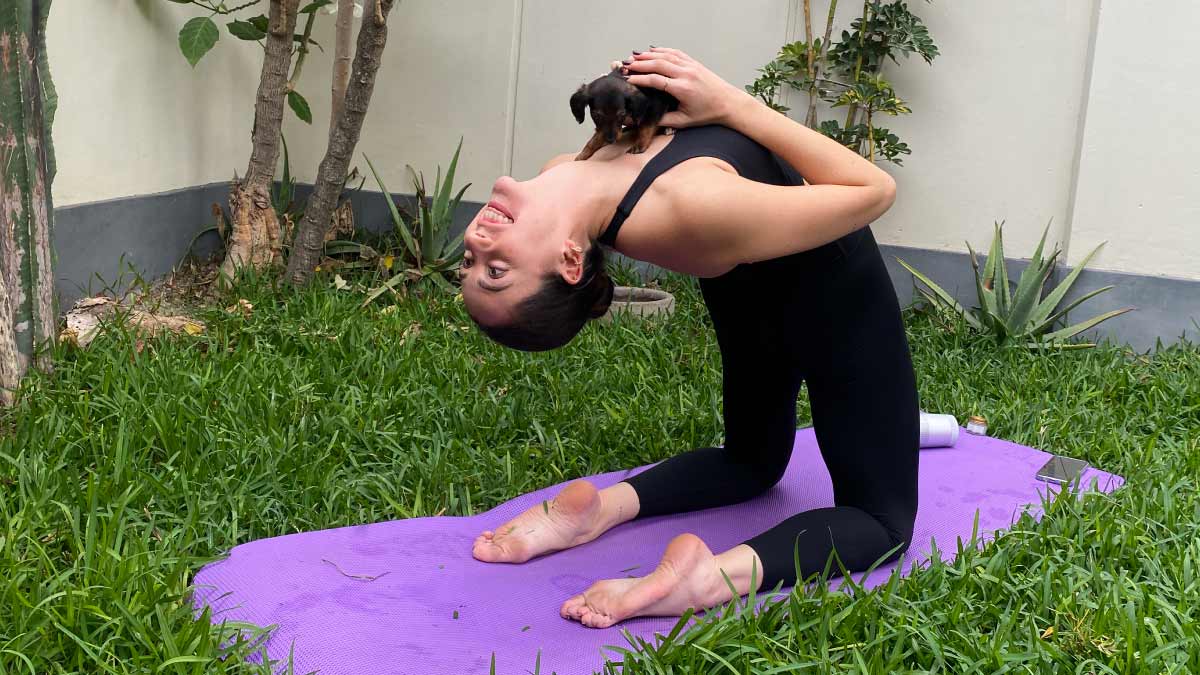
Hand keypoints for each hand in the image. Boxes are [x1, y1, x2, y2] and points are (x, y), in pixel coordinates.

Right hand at [620, 47, 750, 128]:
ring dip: (648, 55)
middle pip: (658, 64)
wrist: (728, 103)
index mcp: (682, 89)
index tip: (628, 79)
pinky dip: (662, 50)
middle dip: (640, 64)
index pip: (656, 80)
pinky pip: (675, 53)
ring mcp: (690, 66)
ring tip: (633, 57)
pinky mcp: (694, 63)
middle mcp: (686, 74)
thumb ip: (664, 120)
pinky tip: (651, 51)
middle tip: (625, 65)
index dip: (640, 79)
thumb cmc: (706, 114)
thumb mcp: (684, 122)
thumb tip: (645, 119)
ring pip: (665, 56)